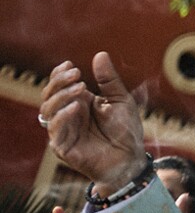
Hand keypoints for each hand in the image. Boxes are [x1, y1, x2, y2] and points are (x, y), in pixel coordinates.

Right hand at [39, 54, 145, 192]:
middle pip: (49, 96)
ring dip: (61, 96)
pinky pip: (55, 130)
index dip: (59, 75)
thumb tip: (100, 54)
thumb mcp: (120, 99)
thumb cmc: (125, 130)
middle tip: (76, 74)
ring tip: (80, 88)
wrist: (130, 158)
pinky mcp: (63, 146)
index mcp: (79, 103)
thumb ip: (109, 79)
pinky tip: (77, 106)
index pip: (59, 86)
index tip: (69, 64)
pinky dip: (62, 116)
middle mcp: (68, 116)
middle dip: (59, 82)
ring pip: (47, 111)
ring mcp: (64, 131)